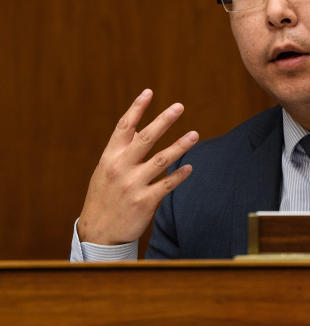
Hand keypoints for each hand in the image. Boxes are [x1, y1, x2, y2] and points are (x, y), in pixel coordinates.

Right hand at [77, 89, 198, 245]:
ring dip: (180, 146)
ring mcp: (133, 184)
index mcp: (110, 157)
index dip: (137, 108)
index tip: (148, 92)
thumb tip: (141, 128)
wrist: (98, 233)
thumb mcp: (106, 171)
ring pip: (162, 160)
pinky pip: (167, 184)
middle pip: (145, 138)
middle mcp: (120, 168)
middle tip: (179, 106)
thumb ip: (122, 151)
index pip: (124, 127)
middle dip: (163, 120)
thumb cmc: (104, 197)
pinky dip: (180, 175)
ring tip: (195, 134)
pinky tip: (190, 167)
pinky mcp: (145, 201)